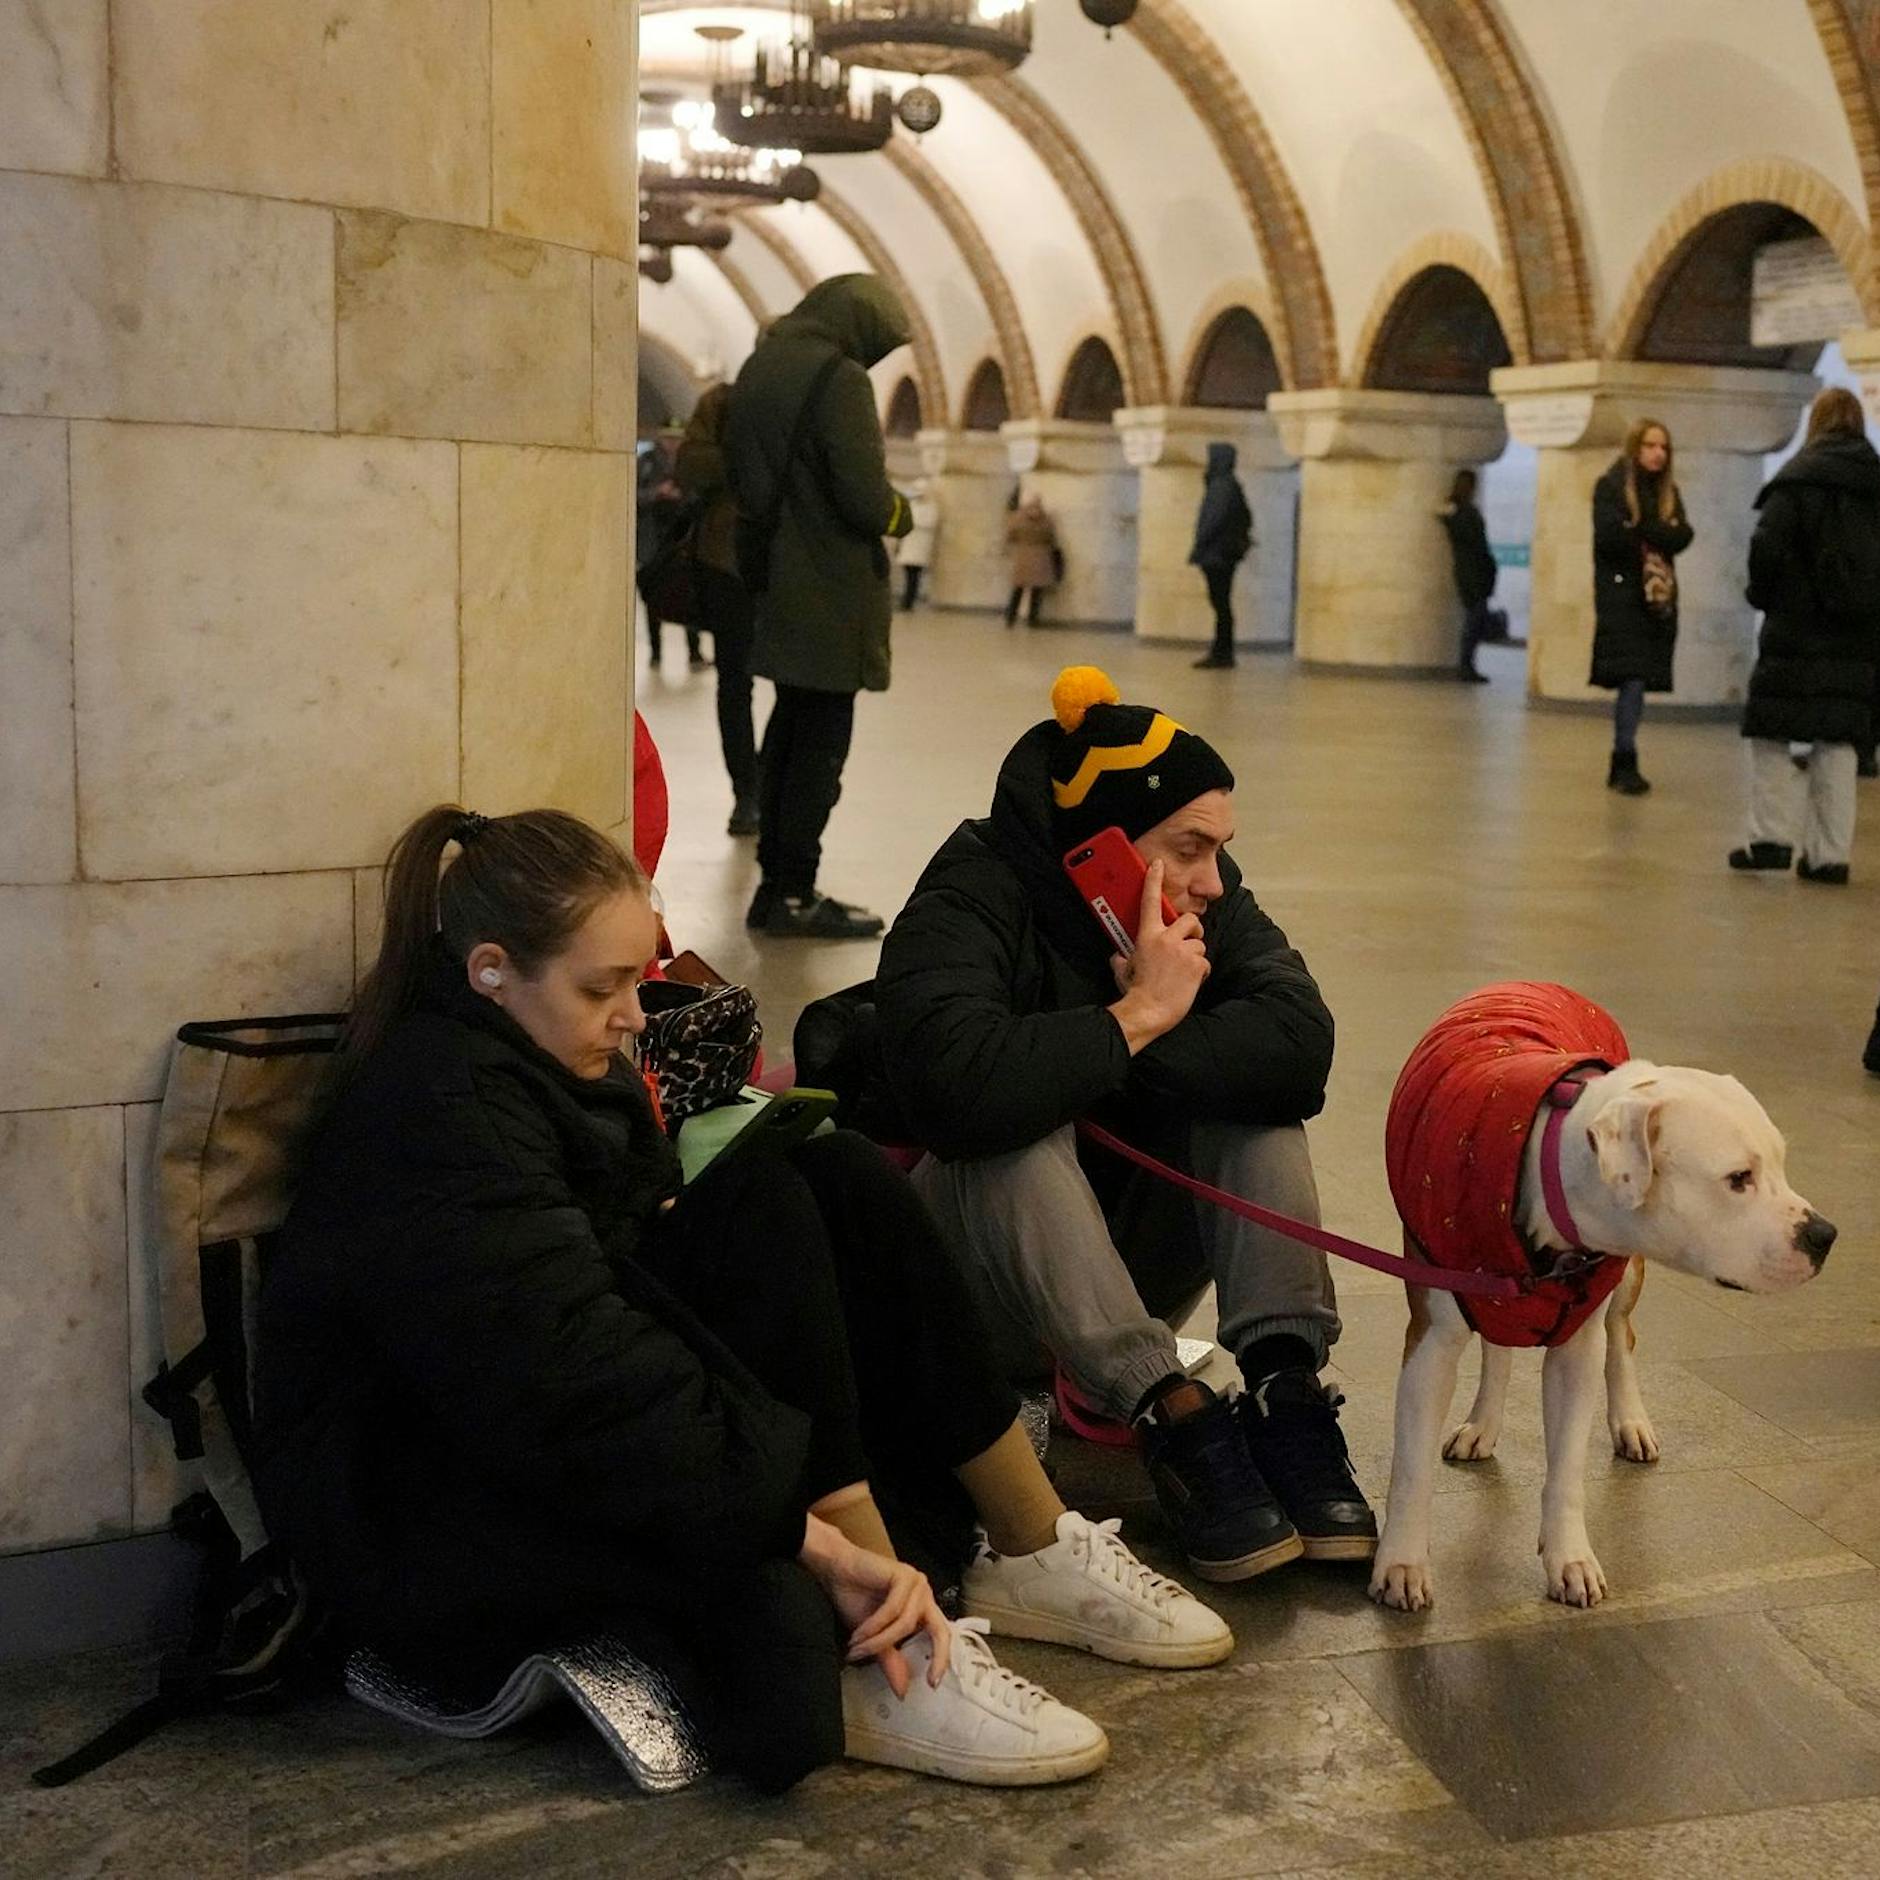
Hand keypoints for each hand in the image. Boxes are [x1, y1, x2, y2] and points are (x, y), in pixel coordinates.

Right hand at [799, 1515, 948, 1697]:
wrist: (835, 1570)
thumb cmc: (854, 1599)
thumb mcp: (874, 1638)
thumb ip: (891, 1660)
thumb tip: (902, 1691)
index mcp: (921, 1609)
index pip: (941, 1636)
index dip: (942, 1660)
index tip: (933, 1684)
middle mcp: (924, 1595)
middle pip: (939, 1630)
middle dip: (937, 1656)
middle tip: (928, 1679)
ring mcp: (916, 1583)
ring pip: (905, 1625)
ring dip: (878, 1641)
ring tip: (856, 1649)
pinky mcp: (903, 1575)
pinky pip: (893, 1610)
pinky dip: (873, 1626)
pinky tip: (857, 1634)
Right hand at [1108, 860, 1207, 1052]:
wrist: (1148, 1011)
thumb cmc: (1134, 993)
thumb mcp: (1123, 970)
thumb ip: (1123, 959)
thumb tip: (1119, 957)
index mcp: (1147, 936)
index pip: (1150, 901)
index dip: (1154, 880)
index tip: (1158, 865)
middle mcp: (1166, 939)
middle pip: (1189, 920)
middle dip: (1193, 930)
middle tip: (1189, 941)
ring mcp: (1183, 951)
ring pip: (1199, 944)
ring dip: (1195, 957)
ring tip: (1184, 972)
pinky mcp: (1196, 965)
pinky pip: (1204, 963)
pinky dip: (1200, 973)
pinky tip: (1189, 983)